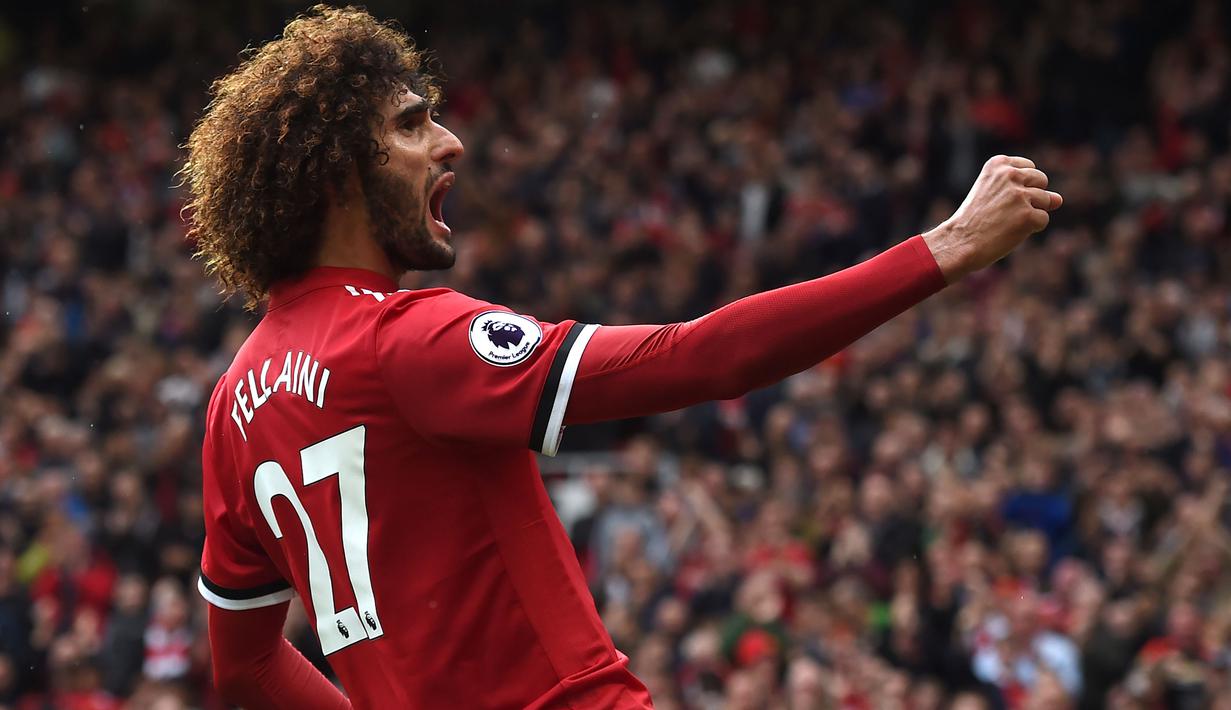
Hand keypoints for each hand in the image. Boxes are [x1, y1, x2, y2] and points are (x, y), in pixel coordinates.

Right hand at [922, 155, 1062, 281]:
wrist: (959, 242)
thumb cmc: (974, 219)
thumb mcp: (993, 194)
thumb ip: (1027, 189)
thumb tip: (1059, 200)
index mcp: (998, 164)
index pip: (1029, 168)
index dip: (1020, 185)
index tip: (1000, 197)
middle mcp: (1010, 175)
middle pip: (1041, 180)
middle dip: (1031, 196)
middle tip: (1004, 211)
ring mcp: (1020, 195)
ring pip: (1046, 200)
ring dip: (1031, 213)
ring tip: (1005, 221)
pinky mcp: (1028, 216)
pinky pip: (1043, 220)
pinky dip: (1031, 229)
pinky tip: (1010, 231)